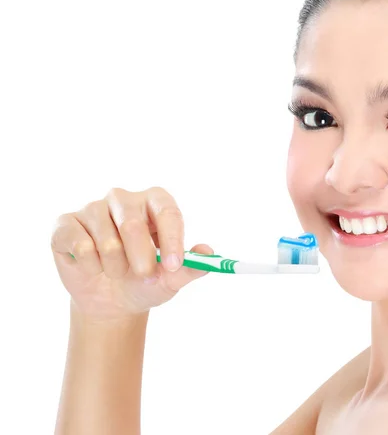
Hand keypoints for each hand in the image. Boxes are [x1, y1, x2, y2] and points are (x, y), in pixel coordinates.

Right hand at [51, 186, 211, 319]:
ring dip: (114, 267)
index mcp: (154, 203)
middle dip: (141, 259)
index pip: (166, 211)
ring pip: (105, 240)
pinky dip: (90, 266)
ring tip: (116, 272)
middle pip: (132, 223)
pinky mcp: (66, 224)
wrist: (110, 301)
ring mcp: (92, 208)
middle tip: (143, 276)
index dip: (172, 239)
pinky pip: (79, 245)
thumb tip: (208, 252)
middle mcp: (123, 199)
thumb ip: (190, 267)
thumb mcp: (170, 279)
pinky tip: (92, 266)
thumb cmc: (145, 282)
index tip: (173, 266)